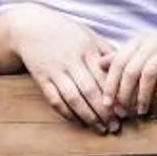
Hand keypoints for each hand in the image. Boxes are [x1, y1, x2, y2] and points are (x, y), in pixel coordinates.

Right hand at [0, 5, 123, 131]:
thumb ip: (106, 52)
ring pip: (73, 98)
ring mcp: (55, 70)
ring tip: (101, 128)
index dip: (116, 96)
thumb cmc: (65, 32)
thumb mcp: (88, 36)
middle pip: (90, 90)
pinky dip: (67, 113)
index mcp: (87, 49)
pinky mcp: (42, 78)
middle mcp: (71, 60)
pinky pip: (55, 100)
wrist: (30, 27)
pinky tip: (79, 122)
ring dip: (88, 116)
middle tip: (115, 127)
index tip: (125, 111)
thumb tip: (125, 69)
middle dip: (104, 111)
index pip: (104, 77)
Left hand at [105, 34, 156, 117]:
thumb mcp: (142, 59)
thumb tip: (99, 65)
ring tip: (142, 110)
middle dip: (125, 94)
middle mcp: (152, 39)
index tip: (107, 105)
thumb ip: (123, 61)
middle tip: (124, 113)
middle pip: (131, 69)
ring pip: (149, 71)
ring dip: (143, 94)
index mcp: (138, 41)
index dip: (110, 85)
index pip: (118, 63)